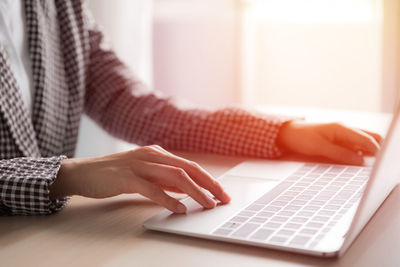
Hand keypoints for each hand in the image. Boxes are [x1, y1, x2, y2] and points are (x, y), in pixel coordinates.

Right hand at [49, 145, 230, 212]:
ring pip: (175, 177)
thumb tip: (187, 190)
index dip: (208, 179)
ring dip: (195, 192)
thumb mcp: (144, 174)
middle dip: (209, 184)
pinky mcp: (126, 178)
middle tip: (222, 198)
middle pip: (188, 169)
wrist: (83, 173)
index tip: (221, 192)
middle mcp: (151, 155)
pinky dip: (169, 199)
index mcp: (157, 153)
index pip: (189, 165)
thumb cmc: (114, 174)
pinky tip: (180, 209)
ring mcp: (139, 165)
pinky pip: (153, 189)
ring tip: (207, 204)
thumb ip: (164, 180)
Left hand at [276, 120, 381, 164]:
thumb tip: (360, 161)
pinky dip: (360, 153)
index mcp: (342, 128)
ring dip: (368, 152)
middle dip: (376, 149)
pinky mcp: (340, 140)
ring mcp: (344, 135)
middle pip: (371, 138)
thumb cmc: (302, 138)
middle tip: (377, 164)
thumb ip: (340, 154)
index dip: (376, 150)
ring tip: (368, 165)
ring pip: (364, 142)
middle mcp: (345, 130)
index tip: (380, 162)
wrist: (289, 134)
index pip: (366, 138)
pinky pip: (355, 146)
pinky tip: (357, 162)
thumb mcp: (320, 148)